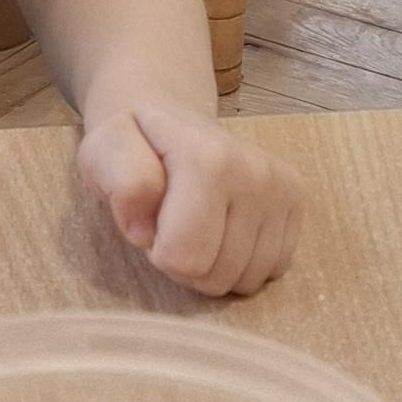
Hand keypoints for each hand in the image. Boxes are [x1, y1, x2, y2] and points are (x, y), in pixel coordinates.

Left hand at [77, 98, 302, 297]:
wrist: (172, 119)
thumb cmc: (134, 143)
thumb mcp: (104, 152)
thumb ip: (120, 182)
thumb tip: (145, 230)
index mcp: (209, 160)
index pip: (185, 259)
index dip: (158, 251)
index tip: (152, 220)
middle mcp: (256, 173)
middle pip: (217, 276)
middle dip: (186, 264)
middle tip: (174, 225)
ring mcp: (283, 189)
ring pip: (246, 281)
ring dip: (215, 266)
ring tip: (199, 226)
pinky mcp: (297, 204)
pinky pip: (270, 271)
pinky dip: (242, 262)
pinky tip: (225, 229)